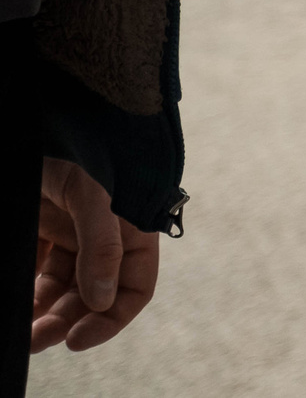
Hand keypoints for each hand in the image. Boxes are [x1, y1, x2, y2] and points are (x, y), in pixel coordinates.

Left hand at [31, 159, 158, 353]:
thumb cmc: (78, 146)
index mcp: (133, 229)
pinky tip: (18, 307)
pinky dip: (29, 294)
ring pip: (64, 289)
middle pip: (95, 295)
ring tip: (24, 334)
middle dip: (69, 321)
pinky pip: (39, 272)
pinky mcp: (44, 230)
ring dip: (46, 314)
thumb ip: (101, 245)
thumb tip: (102, 299)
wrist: (42, 118)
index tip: (80, 339)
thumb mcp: (93, 193)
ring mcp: (73, 235)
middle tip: (38, 340)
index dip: (113, 317)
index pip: (135, 285)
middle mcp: (106, 237)